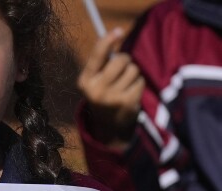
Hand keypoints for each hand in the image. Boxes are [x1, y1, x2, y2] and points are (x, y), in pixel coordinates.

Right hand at [77, 28, 144, 146]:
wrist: (108, 126)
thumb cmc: (102, 94)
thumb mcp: (94, 81)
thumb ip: (101, 62)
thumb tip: (115, 34)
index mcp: (84, 81)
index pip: (97, 56)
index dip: (108, 41)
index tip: (118, 31)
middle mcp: (95, 90)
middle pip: (120, 60)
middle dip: (125, 60)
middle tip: (121, 69)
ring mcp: (111, 98)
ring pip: (133, 70)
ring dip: (132, 74)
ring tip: (124, 84)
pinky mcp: (126, 103)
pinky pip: (140, 81)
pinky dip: (138, 84)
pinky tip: (130, 93)